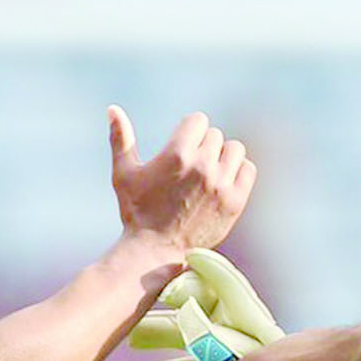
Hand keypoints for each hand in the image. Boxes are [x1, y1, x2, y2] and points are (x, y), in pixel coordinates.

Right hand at [110, 109, 255, 255]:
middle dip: (203, 145)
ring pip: (235, 149)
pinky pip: (248, 169)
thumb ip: (121, 139)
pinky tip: (223, 181)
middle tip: (191, 166)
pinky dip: (238, 172)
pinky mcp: (235, 202)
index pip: (198, 120)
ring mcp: (221, 185)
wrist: (155, 251)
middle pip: (215, 135)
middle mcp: (202, 167)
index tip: (182, 146)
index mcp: (177, 154)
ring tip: (209, 172)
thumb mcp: (124, 173)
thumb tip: (112, 108)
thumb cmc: (136, 212)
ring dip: (223, 156)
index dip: (189, 131)